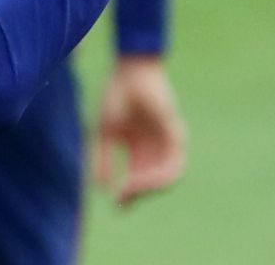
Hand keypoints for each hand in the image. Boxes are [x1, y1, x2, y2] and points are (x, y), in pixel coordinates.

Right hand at [92, 55, 185, 206]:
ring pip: (167, 176)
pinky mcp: (176, 133)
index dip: (129, 193)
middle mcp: (155, 146)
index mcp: (140, 146)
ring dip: (148, 187)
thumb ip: (102, 158)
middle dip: (137, 193)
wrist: (129, 70)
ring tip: (130, 190)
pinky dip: (158, 175)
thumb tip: (98, 186)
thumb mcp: (104, 132)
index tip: (116, 203)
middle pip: (153, 180)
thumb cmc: (116, 96)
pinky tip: (139, 179)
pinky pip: (173, 163)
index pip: (138, 177)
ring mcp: (168, 140)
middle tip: (121, 201)